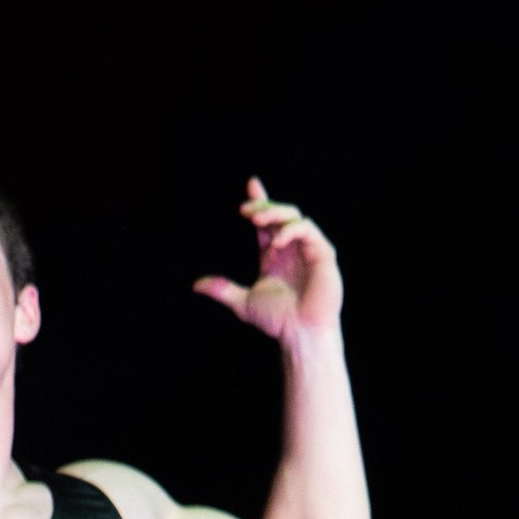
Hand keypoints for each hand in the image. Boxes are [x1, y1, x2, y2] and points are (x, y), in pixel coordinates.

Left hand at [194, 177, 343, 341]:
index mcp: (274, 255)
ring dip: (274, 214)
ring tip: (257, 222)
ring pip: (294, 215)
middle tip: (245, 212)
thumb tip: (195, 285)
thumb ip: (222, 290)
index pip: (266, 223)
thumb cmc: (278, 321)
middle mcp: (291, 248)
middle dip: (263, 207)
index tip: (251, 185)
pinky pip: (307, 229)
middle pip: (280, 213)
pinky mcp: (323, 253)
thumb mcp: (243, 302)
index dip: (260, 202)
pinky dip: (291, 230)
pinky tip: (277, 242)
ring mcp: (308, 249)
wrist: (300, 333)